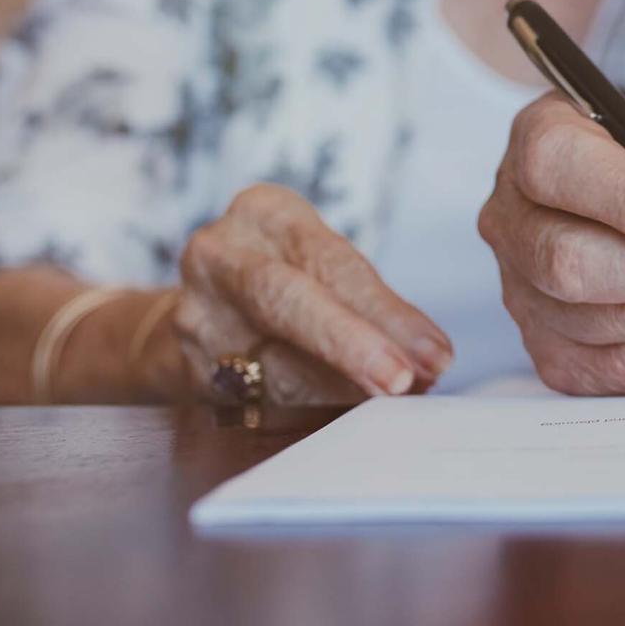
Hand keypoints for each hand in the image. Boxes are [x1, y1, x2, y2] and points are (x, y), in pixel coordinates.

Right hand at [171, 183, 452, 402]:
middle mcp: (220, 255)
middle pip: (287, 301)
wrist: (209, 311)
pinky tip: (349, 413)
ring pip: (275, 364)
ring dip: (344, 389)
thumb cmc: (293, 281)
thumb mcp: (327, 266)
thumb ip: (373, 304)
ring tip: (394, 398)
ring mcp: (196, 314)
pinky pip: (261, 401)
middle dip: (351, 346)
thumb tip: (431, 358)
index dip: (386, 312)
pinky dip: (313, 410)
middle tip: (404, 380)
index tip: (435, 353)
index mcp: (264, 212)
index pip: (331, 262)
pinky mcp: (190, 368)